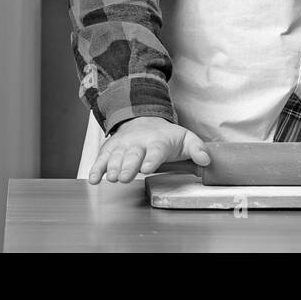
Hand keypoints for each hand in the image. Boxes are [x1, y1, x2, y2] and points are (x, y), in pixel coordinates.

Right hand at [87, 116, 210, 184]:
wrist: (143, 120)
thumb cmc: (166, 136)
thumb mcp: (186, 138)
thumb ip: (198, 149)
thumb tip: (206, 160)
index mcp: (157, 141)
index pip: (155, 150)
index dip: (150, 159)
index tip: (146, 168)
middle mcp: (138, 143)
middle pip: (132, 154)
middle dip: (127, 166)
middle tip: (124, 177)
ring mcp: (123, 145)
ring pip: (116, 156)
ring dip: (112, 167)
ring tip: (111, 177)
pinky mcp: (111, 149)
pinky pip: (102, 158)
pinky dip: (96, 168)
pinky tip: (94, 179)